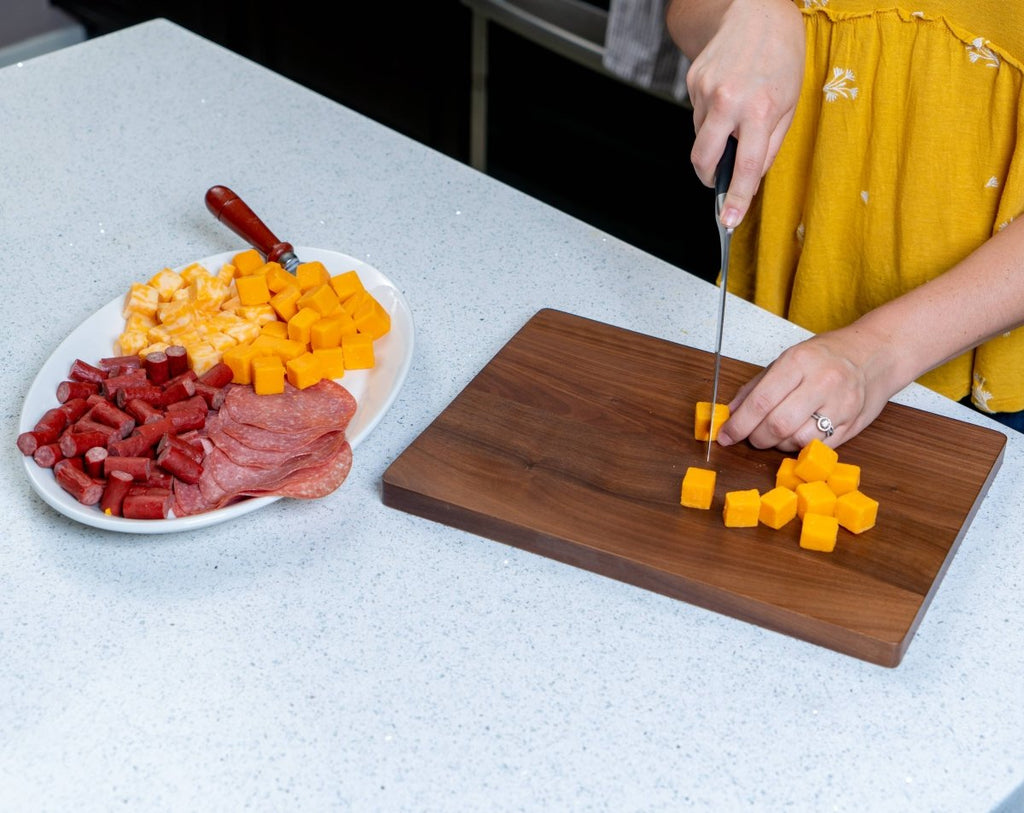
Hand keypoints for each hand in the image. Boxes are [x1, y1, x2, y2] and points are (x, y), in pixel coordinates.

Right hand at [683, 0, 804, 226]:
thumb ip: (770, 145)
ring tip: (735, 114)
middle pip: (704, 160)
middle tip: (720, 178)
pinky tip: (726, 96)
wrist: (757, 11)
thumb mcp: (790, 104)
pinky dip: (710, 116)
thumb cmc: (782, 56)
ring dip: (714, 139)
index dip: (737, 199)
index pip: (746, 168)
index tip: (729, 220)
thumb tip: (752, 176)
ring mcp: (706, 91)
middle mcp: (728, 101)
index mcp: (760, 110)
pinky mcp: (693, 81)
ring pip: (700, 137)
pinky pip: (697, 114)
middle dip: (709, 176)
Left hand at [717, 327, 900, 451]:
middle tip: (751, 437)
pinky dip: (799, 448)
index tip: (725, 436)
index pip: (762, 401)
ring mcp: (841, 405)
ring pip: (798, 440)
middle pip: (779, 424)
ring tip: (776, 435)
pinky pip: (818, 447)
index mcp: (800, 362)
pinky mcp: (854, 424)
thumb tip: (731, 413)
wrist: (876, 354)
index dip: (739, 424)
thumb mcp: (788, 359)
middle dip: (757, 438)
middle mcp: (822, 382)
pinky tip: (796, 437)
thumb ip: (757, 386)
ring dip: (778, 445)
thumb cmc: (826, 355)